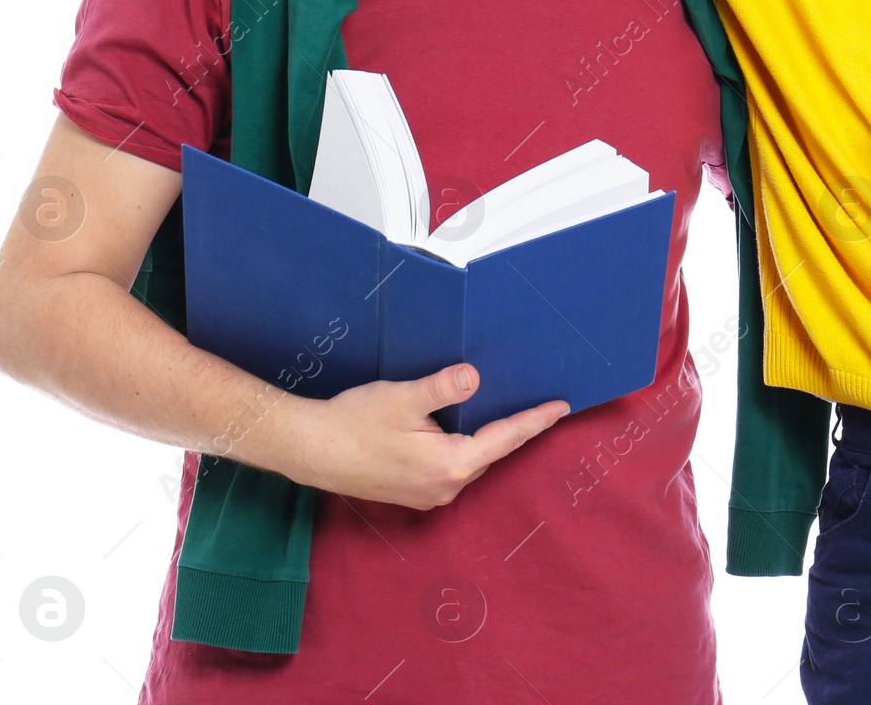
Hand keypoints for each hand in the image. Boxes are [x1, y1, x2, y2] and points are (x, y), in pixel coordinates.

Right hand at [283, 362, 568, 508]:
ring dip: (488, 438)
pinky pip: (453, 466)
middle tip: (541, 405)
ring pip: (472, 459)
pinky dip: (466, 446)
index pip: (506, 437)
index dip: (535, 420)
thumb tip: (475, 376)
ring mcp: (429, 493)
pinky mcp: (413, 491)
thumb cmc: (354, 422)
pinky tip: (465, 428)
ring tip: (509, 412)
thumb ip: (442, 388)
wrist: (309, 450)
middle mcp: (445, 486)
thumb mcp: (402, 397)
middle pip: (492, 451)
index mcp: (450, 465)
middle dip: (516, 428)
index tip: (562, 407)